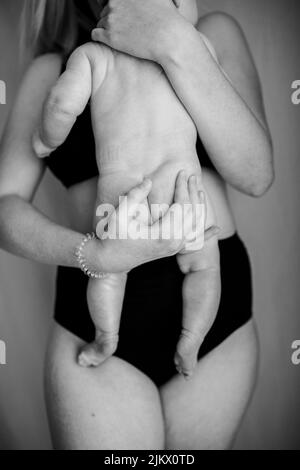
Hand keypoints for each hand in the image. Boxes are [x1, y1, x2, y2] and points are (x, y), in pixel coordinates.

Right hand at [87, 172, 205, 273]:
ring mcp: (174, 248)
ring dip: (200, 206)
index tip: (181, 173)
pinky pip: (194, 243)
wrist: (111, 260)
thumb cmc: (113, 236)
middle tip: (191, 175)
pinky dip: (206, 235)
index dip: (183, 187)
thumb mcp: (119, 214)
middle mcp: (173, 242)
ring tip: (199, 188)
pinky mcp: (172, 250)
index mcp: (163, 234)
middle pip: (192, 214)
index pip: (182, 206)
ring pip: (196, 225)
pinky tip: (216, 229)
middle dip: (193, 192)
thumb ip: (134, 196)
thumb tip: (149, 180)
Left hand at [91, 0, 184, 62]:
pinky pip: (95, 34)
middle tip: (126, 29)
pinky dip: (101, 38)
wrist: (168, 37)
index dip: (117, 8)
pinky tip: (112, 42)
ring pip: (101, 22)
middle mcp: (115, 1)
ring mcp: (111, 17)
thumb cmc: (167, 18)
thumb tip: (137, 3)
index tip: (124, 17)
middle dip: (113, 19)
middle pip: (105, 10)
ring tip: (124, 37)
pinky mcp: (109, 35)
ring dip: (109, 30)